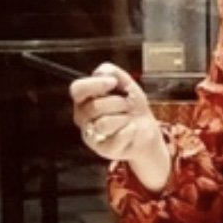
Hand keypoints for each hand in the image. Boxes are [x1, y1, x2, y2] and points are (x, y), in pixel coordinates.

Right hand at [70, 62, 169, 190]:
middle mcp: (82, 118)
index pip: (77, 89)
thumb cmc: (131, 105)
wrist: (146, 129)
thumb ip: (111, 72)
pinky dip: (130, 130)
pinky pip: (118, 137)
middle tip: (127, 105)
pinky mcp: (104, 150)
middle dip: (118, 103)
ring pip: (104, 123)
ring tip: (128, 118)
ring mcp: (91, 136)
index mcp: (83, 99)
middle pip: (95, 106)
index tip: (113, 82)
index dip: (95, 84)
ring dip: (124, 117)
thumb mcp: (125, 83)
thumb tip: (99, 73)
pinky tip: (131, 130)